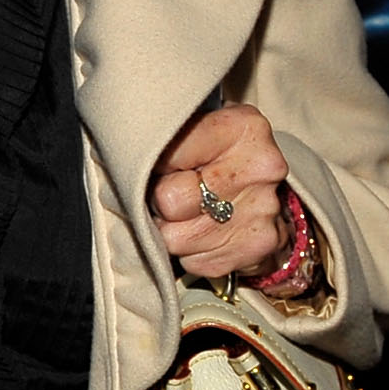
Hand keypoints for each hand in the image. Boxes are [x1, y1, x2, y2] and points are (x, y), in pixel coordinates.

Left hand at [149, 103, 291, 281]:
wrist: (266, 190)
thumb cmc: (216, 156)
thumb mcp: (193, 130)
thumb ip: (162, 140)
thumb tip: (123, 162)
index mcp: (241, 127)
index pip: (165, 153)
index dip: (149, 164)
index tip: (157, 165)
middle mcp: (260, 168)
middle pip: (169, 201)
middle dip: (162, 201)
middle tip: (174, 191)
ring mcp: (264, 210)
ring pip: (177, 238)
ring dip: (175, 230)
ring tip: (191, 212)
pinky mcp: (259, 247)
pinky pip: (196, 262)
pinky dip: (194, 252)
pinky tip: (207, 231)